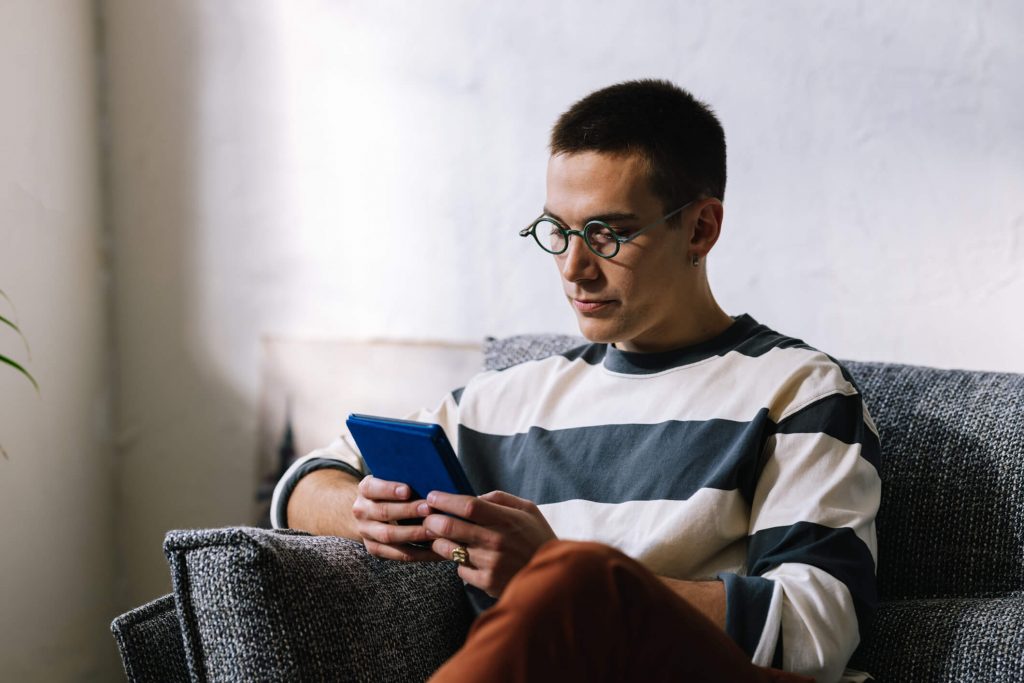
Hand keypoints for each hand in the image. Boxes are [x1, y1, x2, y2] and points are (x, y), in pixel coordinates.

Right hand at [351, 475, 442, 561]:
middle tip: (429, 509)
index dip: (389, 489)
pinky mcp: (375, 549)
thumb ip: (404, 479)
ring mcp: (366, 532)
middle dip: (408, 511)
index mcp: (365, 489)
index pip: (373, 488)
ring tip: (434, 531)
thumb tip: (430, 478)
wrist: (369, 511)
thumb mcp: (391, 480)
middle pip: (383, 512)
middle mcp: (361, 510)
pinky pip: (397, 554)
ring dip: (413, 533)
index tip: (408, 490)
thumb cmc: (391, 491)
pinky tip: (435, 549)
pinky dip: (418, 553)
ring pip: (388, 535)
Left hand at [421, 490, 556, 596]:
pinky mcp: (487, 583)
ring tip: (440, 537)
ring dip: (439, 542)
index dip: (445, 500)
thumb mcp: (528, 510)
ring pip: (450, 550)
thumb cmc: (538, 538)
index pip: (468, 505)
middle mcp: (496, 541)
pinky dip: (459, 563)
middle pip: (451, 527)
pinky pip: (460, 570)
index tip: (432, 496)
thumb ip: (500, 499)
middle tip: (427, 517)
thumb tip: (473, 497)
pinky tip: (467, 558)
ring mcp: (490, 564)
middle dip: (432, 520)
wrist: (555, 577)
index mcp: (506, 520)